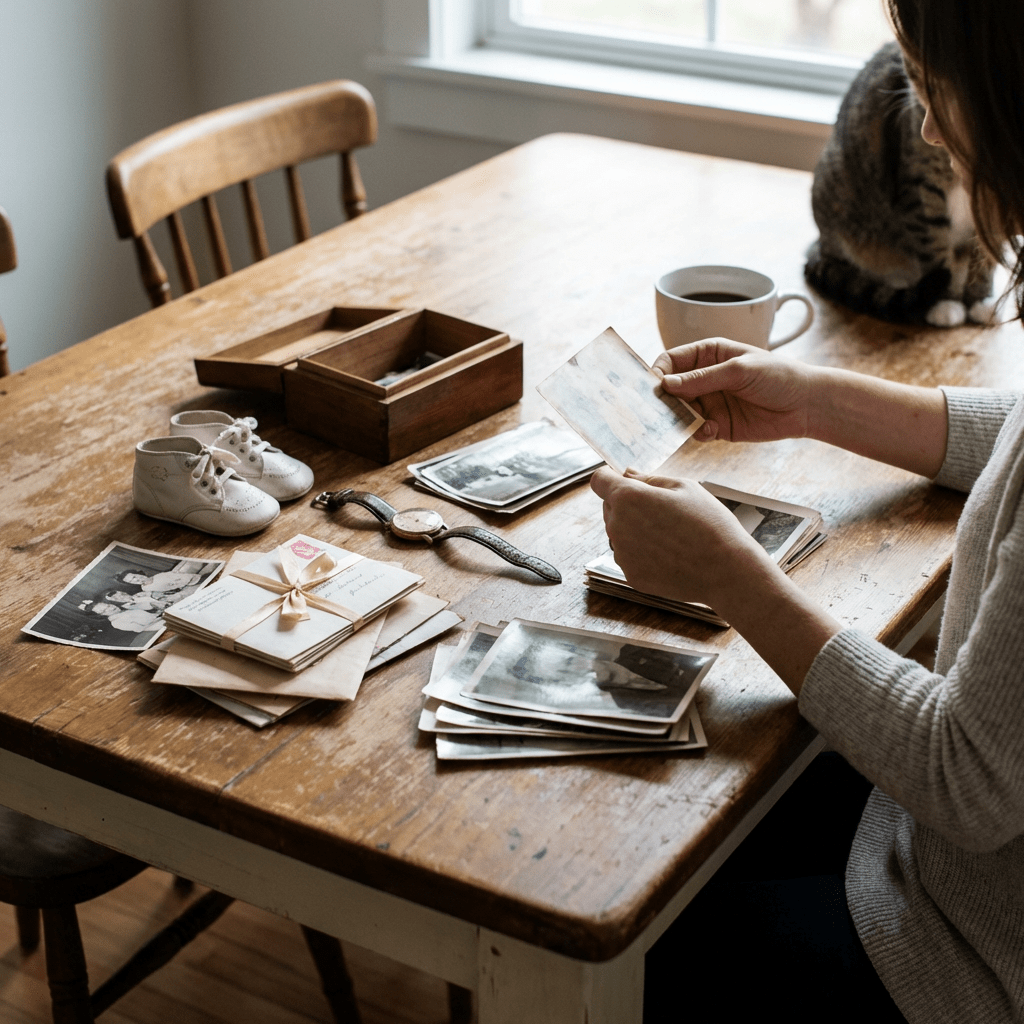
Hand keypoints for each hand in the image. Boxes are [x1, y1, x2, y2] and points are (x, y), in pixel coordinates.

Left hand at [590, 467, 767, 609]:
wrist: (726, 570)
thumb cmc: (709, 524)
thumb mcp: (684, 487)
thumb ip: (649, 479)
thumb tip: (627, 474)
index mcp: (628, 498)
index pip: (599, 480)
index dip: (609, 477)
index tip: (621, 479)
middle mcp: (617, 526)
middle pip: (610, 507)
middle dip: (628, 504)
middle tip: (663, 510)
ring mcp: (622, 554)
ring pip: (619, 533)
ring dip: (634, 530)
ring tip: (670, 534)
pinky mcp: (630, 575)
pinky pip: (629, 556)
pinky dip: (643, 553)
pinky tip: (670, 554)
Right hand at [652, 338, 813, 443]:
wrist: (807, 405)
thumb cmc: (779, 376)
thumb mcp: (740, 370)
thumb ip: (702, 378)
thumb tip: (666, 384)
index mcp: (708, 355)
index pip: (671, 361)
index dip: (659, 372)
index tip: (653, 387)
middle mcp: (704, 379)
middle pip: (670, 389)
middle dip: (663, 400)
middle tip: (660, 411)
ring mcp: (709, 403)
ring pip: (679, 412)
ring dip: (678, 419)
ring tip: (687, 423)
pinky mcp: (717, 426)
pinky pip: (695, 431)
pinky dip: (696, 432)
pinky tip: (711, 430)